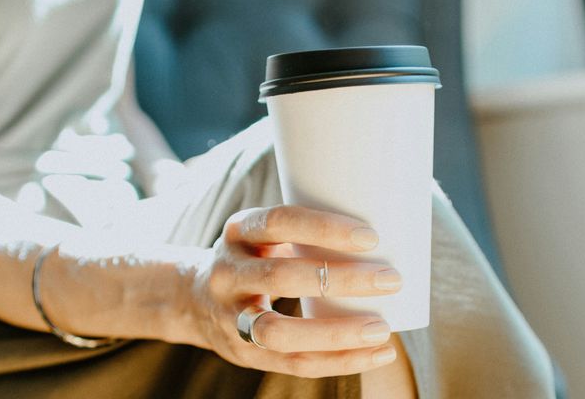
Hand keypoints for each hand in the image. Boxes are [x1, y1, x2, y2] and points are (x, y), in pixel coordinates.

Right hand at [180, 205, 403, 377]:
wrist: (193, 299)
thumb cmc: (255, 257)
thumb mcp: (264, 233)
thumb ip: (307, 233)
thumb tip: (391, 230)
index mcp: (239, 232)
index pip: (278, 222)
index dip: (323, 229)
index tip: (371, 237)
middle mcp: (228, 273)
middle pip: (281, 277)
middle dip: (341, 279)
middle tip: (391, 279)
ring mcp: (231, 317)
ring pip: (279, 331)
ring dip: (336, 332)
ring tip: (382, 328)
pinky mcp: (244, 353)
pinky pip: (293, 363)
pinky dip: (339, 361)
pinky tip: (377, 353)